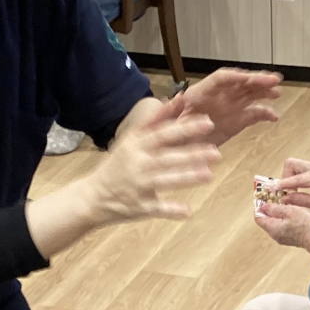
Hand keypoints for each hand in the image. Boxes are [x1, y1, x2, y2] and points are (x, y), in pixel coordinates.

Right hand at [85, 98, 219, 224]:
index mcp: (136, 145)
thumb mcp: (131, 140)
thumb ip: (156, 121)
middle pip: (167, 157)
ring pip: (165, 180)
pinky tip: (189, 211)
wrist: (93, 196)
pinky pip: (158, 209)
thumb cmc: (118, 165)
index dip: (186, 128)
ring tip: (208, 175)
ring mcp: (138, 186)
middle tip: (216, 152)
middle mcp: (137, 164)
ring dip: (187, 178)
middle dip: (193, 155)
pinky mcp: (140, 207)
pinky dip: (172, 210)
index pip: (163, 134)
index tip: (208, 123)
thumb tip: (178, 99)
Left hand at [177, 68, 282, 145]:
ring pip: (249, 95)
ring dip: (263, 92)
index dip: (236, 77)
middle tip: (274, 80)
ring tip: (277, 92)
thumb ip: (171, 110)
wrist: (174, 149)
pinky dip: (264, 114)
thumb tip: (177, 98)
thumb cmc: (169, 133)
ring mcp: (228, 108)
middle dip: (256, 80)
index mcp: (200, 94)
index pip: (220, 79)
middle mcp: (217, 97)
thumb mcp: (167, 121)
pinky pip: (252, 115)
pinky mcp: (235, 122)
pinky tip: (274, 117)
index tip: (250, 79)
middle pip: (239, 83)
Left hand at [253, 199, 309, 264]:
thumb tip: (264, 207)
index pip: (258, 217)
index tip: (264, 197)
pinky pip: (284, 226)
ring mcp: (284, 237)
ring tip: (285, 201)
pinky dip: (285, 217)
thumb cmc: (307, 224)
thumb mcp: (289, 211)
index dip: (259, 206)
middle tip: (275, 197)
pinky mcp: (292, 237)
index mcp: (273, 228)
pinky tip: (292, 210)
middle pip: (266, 220)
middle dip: (269, 208)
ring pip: (276, 222)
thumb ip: (275, 209)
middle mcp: (276, 235)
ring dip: (278, 212)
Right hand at [269, 158, 309, 213]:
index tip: (273, 191)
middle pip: (291, 163)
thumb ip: (301, 201)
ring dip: (289, 177)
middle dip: (285, 177)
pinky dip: (294, 177)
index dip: (282, 185)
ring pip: (293, 165)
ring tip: (293, 191)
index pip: (294, 179)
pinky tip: (299, 189)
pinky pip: (299, 168)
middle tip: (287, 191)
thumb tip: (284, 199)